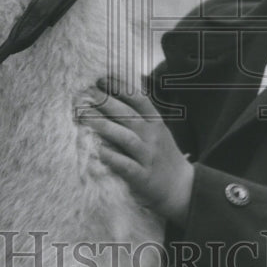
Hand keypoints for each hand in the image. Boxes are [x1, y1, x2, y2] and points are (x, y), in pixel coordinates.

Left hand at [76, 77, 193, 227]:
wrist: (182, 188)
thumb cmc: (163, 156)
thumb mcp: (157, 131)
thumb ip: (140, 116)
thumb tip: (113, 96)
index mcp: (156, 123)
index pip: (139, 99)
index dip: (120, 87)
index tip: (101, 79)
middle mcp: (153, 137)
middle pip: (128, 115)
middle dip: (106, 102)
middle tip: (86, 94)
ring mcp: (148, 156)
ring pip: (125, 137)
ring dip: (104, 126)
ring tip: (84, 116)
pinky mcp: (143, 176)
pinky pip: (126, 165)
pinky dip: (111, 157)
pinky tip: (97, 150)